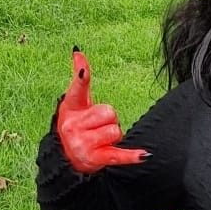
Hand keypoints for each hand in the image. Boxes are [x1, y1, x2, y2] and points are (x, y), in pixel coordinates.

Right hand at [56, 48, 150, 173]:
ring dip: (113, 135)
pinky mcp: (97, 159)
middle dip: (109, 119)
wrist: (66, 157)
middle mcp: (73, 126)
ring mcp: (84, 144)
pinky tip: (144, 154)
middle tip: (97, 126)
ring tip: (100, 140)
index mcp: (69, 108)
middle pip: (109, 112)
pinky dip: (131, 156)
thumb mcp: (75, 102)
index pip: (77, 90)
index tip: (84, 72)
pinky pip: (118, 155)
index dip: (82, 79)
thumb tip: (78, 51)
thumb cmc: (75, 124)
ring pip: (115, 131)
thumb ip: (80, 78)